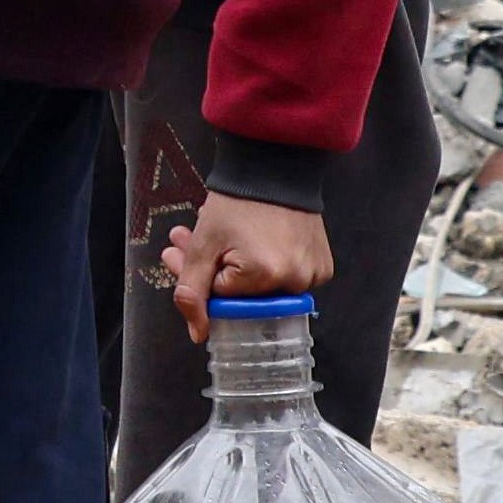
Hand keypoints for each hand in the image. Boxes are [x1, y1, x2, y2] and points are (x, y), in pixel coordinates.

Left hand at [172, 187, 340, 330]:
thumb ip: (193, 289)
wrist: (274, 167)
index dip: (199, 278)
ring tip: (215, 235)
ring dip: (234, 264)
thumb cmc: (236, 202)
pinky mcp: (322, 266)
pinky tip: (251, 239)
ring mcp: (313, 275)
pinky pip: (287, 277)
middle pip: (243, 293)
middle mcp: (296, 282)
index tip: (180, 256)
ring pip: (262, 286)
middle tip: (185, 239)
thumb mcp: (204, 244)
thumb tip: (197, 334)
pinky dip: (265, 263)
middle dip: (210, 268)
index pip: (222, 298)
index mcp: (266, 278)